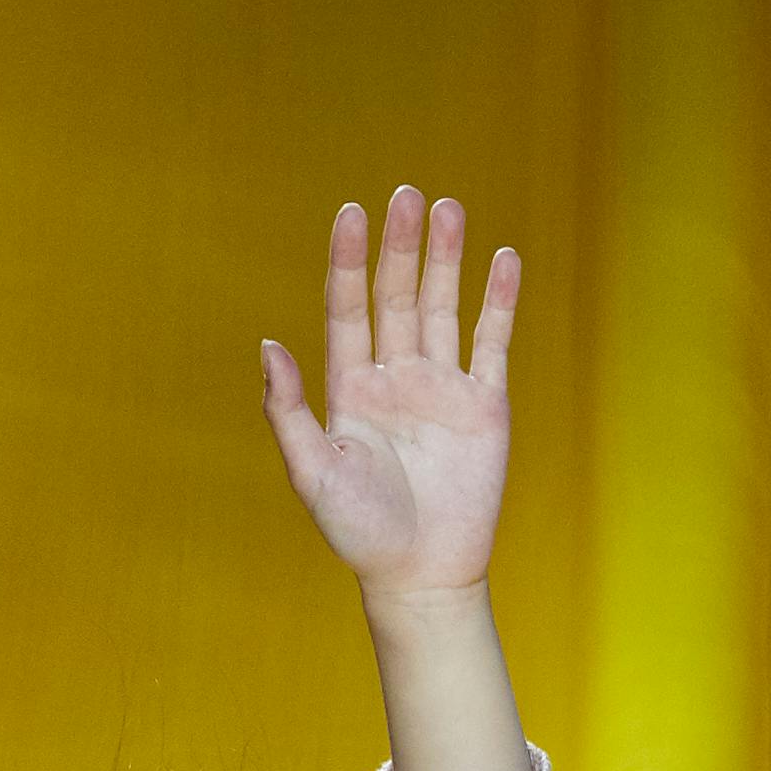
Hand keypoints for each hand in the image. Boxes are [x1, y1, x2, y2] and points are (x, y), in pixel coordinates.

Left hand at [263, 189, 522, 605]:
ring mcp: (442, 388)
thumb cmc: (359, 533)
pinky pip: (492, 342)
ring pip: (443, 307)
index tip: (350, 211)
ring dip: (447, 259)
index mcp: (351, 388)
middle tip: (405, 195)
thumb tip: (268, 346)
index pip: (348, 308)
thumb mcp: (312, 471)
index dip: (348, 260)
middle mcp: (396, 378)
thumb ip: (287, 410)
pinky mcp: (485, 405)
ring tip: (447, 208)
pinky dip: (498, 301)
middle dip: (400, 246)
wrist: (421, 575)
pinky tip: (502, 258)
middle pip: (397, 296)